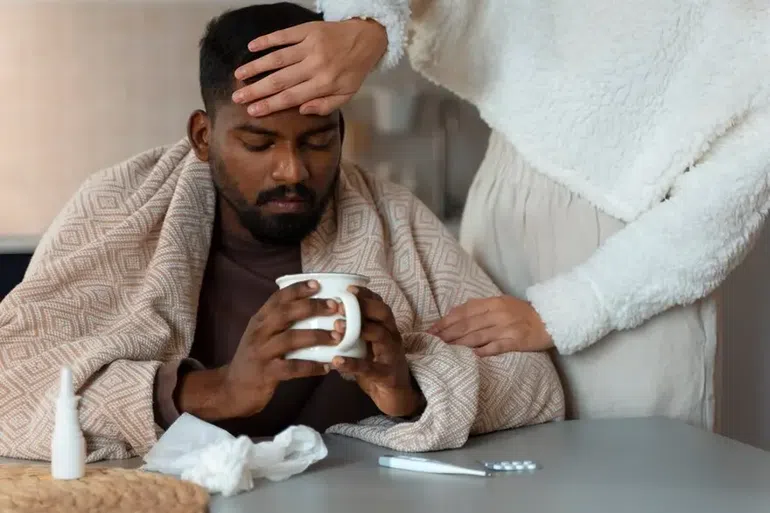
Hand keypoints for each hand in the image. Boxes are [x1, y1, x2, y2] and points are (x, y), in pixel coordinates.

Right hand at [177, 280, 340, 419]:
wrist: (232, 388)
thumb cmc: (255, 358)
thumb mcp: (261, 335)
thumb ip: (280, 322)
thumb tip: (313, 307)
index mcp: (259, 320)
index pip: (277, 298)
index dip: (297, 289)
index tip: (317, 284)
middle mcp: (259, 333)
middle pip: (285, 313)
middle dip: (312, 307)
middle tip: (334, 307)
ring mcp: (261, 353)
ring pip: (291, 339)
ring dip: (316, 336)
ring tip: (337, 336)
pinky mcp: (266, 374)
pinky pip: (293, 368)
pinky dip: (312, 366)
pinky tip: (327, 366)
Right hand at [232, 19, 386, 116]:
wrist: (367, 39)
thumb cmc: (354, 71)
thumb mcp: (346, 95)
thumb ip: (325, 106)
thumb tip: (302, 110)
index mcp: (324, 84)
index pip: (291, 97)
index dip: (270, 105)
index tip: (252, 111)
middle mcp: (315, 66)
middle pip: (280, 80)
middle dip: (256, 90)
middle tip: (237, 97)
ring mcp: (310, 46)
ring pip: (278, 58)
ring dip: (256, 66)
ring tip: (238, 75)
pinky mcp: (308, 30)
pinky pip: (284, 35)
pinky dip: (267, 40)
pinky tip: (251, 47)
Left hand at [331, 287, 424, 417]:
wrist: (397, 395)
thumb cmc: (377, 364)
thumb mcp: (368, 343)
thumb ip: (355, 330)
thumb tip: (327, 315)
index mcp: (387, 327)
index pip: (379, 303)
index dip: (365, 294)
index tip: (348, 288)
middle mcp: (392, 336)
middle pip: (383, 313)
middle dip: (363, 306)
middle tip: (340, 305)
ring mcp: (391, 355)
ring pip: (380, 335)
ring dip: (358, 329)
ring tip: (337, 326)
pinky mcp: (386, 374)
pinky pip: (370, 367)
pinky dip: (353, 364)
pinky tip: (337, 361)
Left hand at [428, 296, 553, 356]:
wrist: (550, 319)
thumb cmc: (522, 312)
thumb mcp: (500, 303)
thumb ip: (480, 308)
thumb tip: (455, 314)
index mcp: (493, 303)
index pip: (464, 312)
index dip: (446, 321)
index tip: (432, 329)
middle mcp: (498, 314)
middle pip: (467, 324)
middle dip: (447, 333)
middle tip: (432, 341)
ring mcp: (506, 328)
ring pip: (477, 336)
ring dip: (459, 343)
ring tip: (444, 349)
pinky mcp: (515, 341)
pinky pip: (496, 347)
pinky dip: (483, 351)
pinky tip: (471, 356)